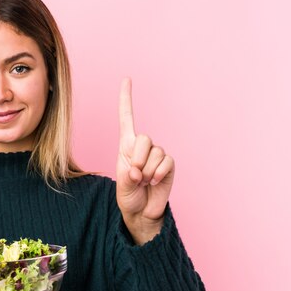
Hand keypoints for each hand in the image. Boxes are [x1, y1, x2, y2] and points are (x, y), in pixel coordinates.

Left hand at [116, 77, 174, 244]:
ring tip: (143, 182)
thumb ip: (128, 175)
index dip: (126, 99)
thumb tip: (140, 170)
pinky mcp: (169, 166)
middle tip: (135, 175)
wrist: (141, 212)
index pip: (127, 118)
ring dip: (148, 171)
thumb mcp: (121, 185)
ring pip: (156, 153)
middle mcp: (143, 148)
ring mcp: (157, 156)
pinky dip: (159, 174)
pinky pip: (167, 162)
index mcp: (126, 146)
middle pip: (144, 138)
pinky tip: (153, 183)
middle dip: (138, 158)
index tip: (127, 79)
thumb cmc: (128, 196)